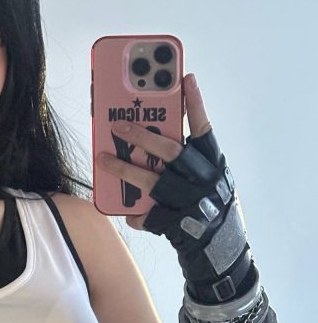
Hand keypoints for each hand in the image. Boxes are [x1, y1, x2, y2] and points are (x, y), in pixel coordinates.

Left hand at [97, 73, 213, 230]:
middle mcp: (202, 178)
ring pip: (152, 182)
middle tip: (118, 125)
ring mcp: (189, 201)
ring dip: (125, 169)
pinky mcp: (176, 223)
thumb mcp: (205, 172)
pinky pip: (149, 216)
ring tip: (103, 159)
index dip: (195, 103)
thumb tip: (148, 128)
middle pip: (169, 151)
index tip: (185, 78)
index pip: (203, 128)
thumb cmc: (206, 199)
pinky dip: (137, 215)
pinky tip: (127, 213)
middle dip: (142, 137)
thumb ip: (184, 153)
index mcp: (212, 162)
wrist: (219, 245)